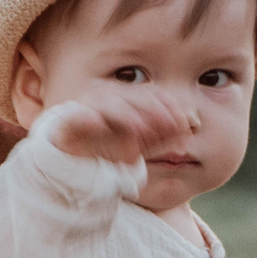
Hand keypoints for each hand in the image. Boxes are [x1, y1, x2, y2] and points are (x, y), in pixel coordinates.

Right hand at [39, 84, 190, 166]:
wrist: (73, 163)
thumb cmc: (111, 148)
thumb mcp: (144, 144)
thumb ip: (163, 134)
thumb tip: (188, 126)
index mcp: (127, 99)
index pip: (152, 94)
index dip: (169, 107)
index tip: (185, 124)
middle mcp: (108, 98)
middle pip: (134, 97)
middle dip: (154, 112)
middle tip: (170, 127)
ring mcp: (88, 108)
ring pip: (110, 104)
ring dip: (128, 116)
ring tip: (141, 130)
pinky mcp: (68, 123)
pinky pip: (77, 117)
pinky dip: (86, 117)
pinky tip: (96, 121)